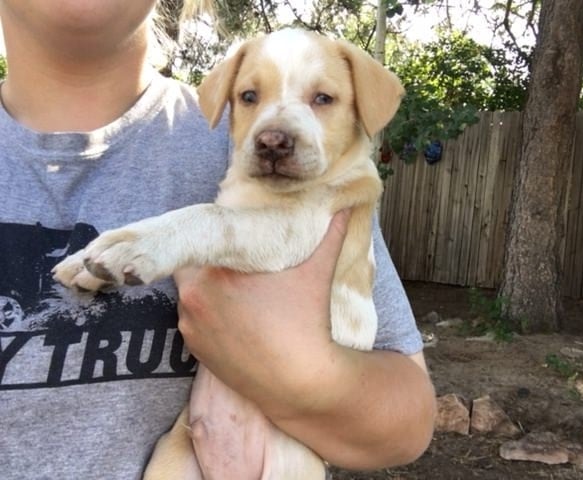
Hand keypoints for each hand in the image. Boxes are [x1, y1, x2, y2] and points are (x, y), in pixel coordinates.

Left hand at [174, 210, 350, 414]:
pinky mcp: (193, 348)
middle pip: (192, 264)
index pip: (200, 237)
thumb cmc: (306, 323)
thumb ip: (329, 234)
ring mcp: (190, 325)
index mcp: (215, 271)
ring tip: (235, 289)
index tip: (232, 234)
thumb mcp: (318, 272)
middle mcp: (192, 297)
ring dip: (205, 287)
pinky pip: (192, 319)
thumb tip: (344, 206)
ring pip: (190, 292)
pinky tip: (233, 316)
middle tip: (236, 260)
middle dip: (210, 260)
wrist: (298, 382)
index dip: (215, 233)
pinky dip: (207, 313)